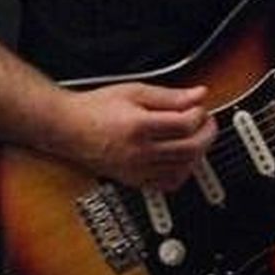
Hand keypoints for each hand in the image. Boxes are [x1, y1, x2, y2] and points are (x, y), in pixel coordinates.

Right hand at [58, 82, 217, 190]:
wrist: (67, 128)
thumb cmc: (96, 108)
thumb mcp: (135, 91)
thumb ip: (170, 96)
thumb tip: (198, 95)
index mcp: (139, 127)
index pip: (185, 125)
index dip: (199, 114)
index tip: (199, 107)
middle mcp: (138, 152)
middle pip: (189, 149)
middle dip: (206, 134)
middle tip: (207, 122)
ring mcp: (136, 169)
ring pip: (182, 168)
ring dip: (197, 152)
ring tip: (196, 137)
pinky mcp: (133, 180)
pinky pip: (167, 183)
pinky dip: (182, 172)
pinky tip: (182, 158)